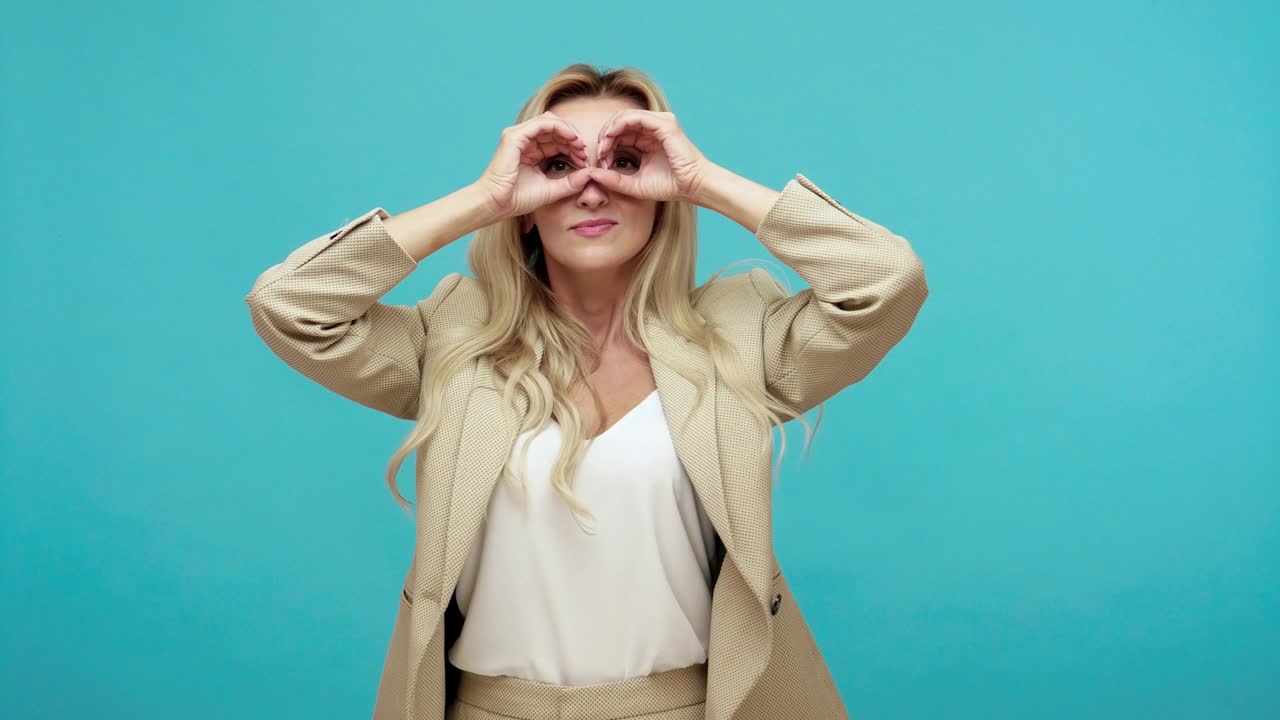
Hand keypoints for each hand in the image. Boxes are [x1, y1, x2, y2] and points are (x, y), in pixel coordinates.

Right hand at [475, 111, 595, 220]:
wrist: (496, 204)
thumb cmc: (517, 199)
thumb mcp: (551, 189)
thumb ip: (570, 182)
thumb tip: (589, 174)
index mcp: (530, 151)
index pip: (556, 140)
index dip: (573, 147)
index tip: (584, 161)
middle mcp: (524, 140)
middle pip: (555, 129)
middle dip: (573, 139)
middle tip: (584, 153)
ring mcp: (518, 136)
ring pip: (550, 122)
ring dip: (569, 132)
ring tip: (580, 146)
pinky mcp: (514, 136)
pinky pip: (542, 123)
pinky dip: (560, 128)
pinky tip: (572, 139)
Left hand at [591, 109, 714, 203]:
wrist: (693, 187)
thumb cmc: (669, 186)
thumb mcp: (634, 184)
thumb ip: (613, 179)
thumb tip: (591, 174)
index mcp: (647, 139)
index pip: (620, 133)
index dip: (605, 145)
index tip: (600, 163)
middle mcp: (653, 127)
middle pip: (618, 123)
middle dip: (604, 138)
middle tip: (598, 156)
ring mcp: (659, 122)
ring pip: (623, 117)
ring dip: (608, 132)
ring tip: (602, 150)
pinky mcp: (664, 123)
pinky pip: (634, 117)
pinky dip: (618, 127)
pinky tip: (609, 141)